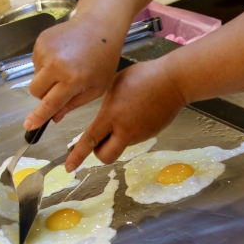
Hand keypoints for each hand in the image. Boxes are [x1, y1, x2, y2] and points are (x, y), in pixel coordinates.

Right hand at [23, 12, 127, 130]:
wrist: (99, 27)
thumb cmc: (102, 60)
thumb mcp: (95, 88)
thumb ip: (73, 104)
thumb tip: (54, 118)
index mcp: (72, 79)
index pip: (49, 103)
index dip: (38, 116)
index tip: (28, 125)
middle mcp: (56, 64)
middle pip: (35, 91)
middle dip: (44, 95)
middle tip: (60, 88)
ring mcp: (46, 51)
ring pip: (35, 77)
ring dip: (46, 78)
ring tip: (66, 67)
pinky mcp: (41, 41)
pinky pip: (36, 62)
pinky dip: (45, 64)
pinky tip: (62, 56)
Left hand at [65, 58, 185, 171]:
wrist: (174, 81)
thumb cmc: (144, 76)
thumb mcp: (115, 85)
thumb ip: (107, 106)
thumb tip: (105, 116)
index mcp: (111, 115)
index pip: (90, 140)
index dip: (77, 156)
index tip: (69, 167)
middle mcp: (124, 130)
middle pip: (105, 156)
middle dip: (100, 152)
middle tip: (102, 138)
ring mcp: (139, 135)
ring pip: (121, 145)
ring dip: (118, 137)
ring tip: (128, 113)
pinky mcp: (150, 135)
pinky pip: (135, 137)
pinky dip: (132, 129)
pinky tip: (139, 113)